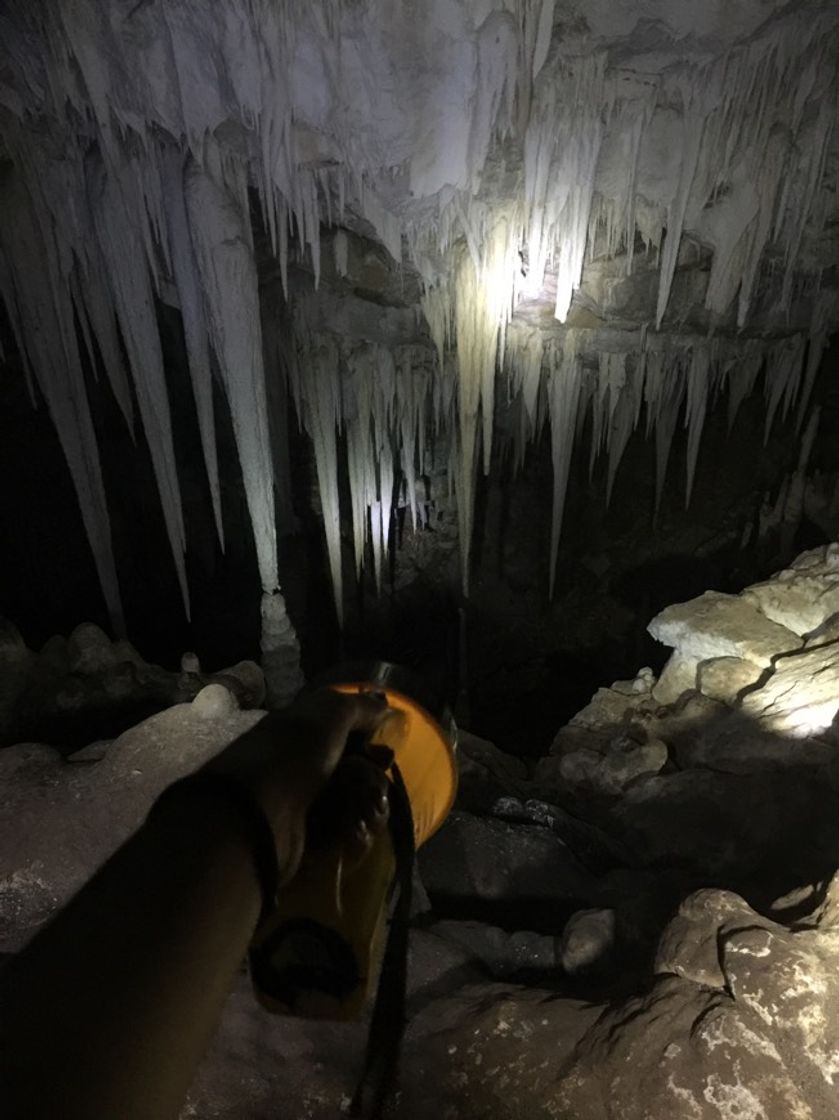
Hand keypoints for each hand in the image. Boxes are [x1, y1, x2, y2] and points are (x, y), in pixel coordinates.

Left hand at [203, 688, 392, 881]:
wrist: (255, 814)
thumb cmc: (292, 754)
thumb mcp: (328, 714)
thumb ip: (358, 707)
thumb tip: (386, 706)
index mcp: (300, 732)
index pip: (344, 733)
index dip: (368, 741)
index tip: (385, 753)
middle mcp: (299, 764)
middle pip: (352, 769)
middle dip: (372, 777)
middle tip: (380, 785)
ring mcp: (299, 803)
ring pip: (350, 802)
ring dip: (365, 805)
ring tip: (370, 810)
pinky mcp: (303, 838)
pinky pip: (339, 833)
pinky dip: (351, 831)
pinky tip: (355, 830)